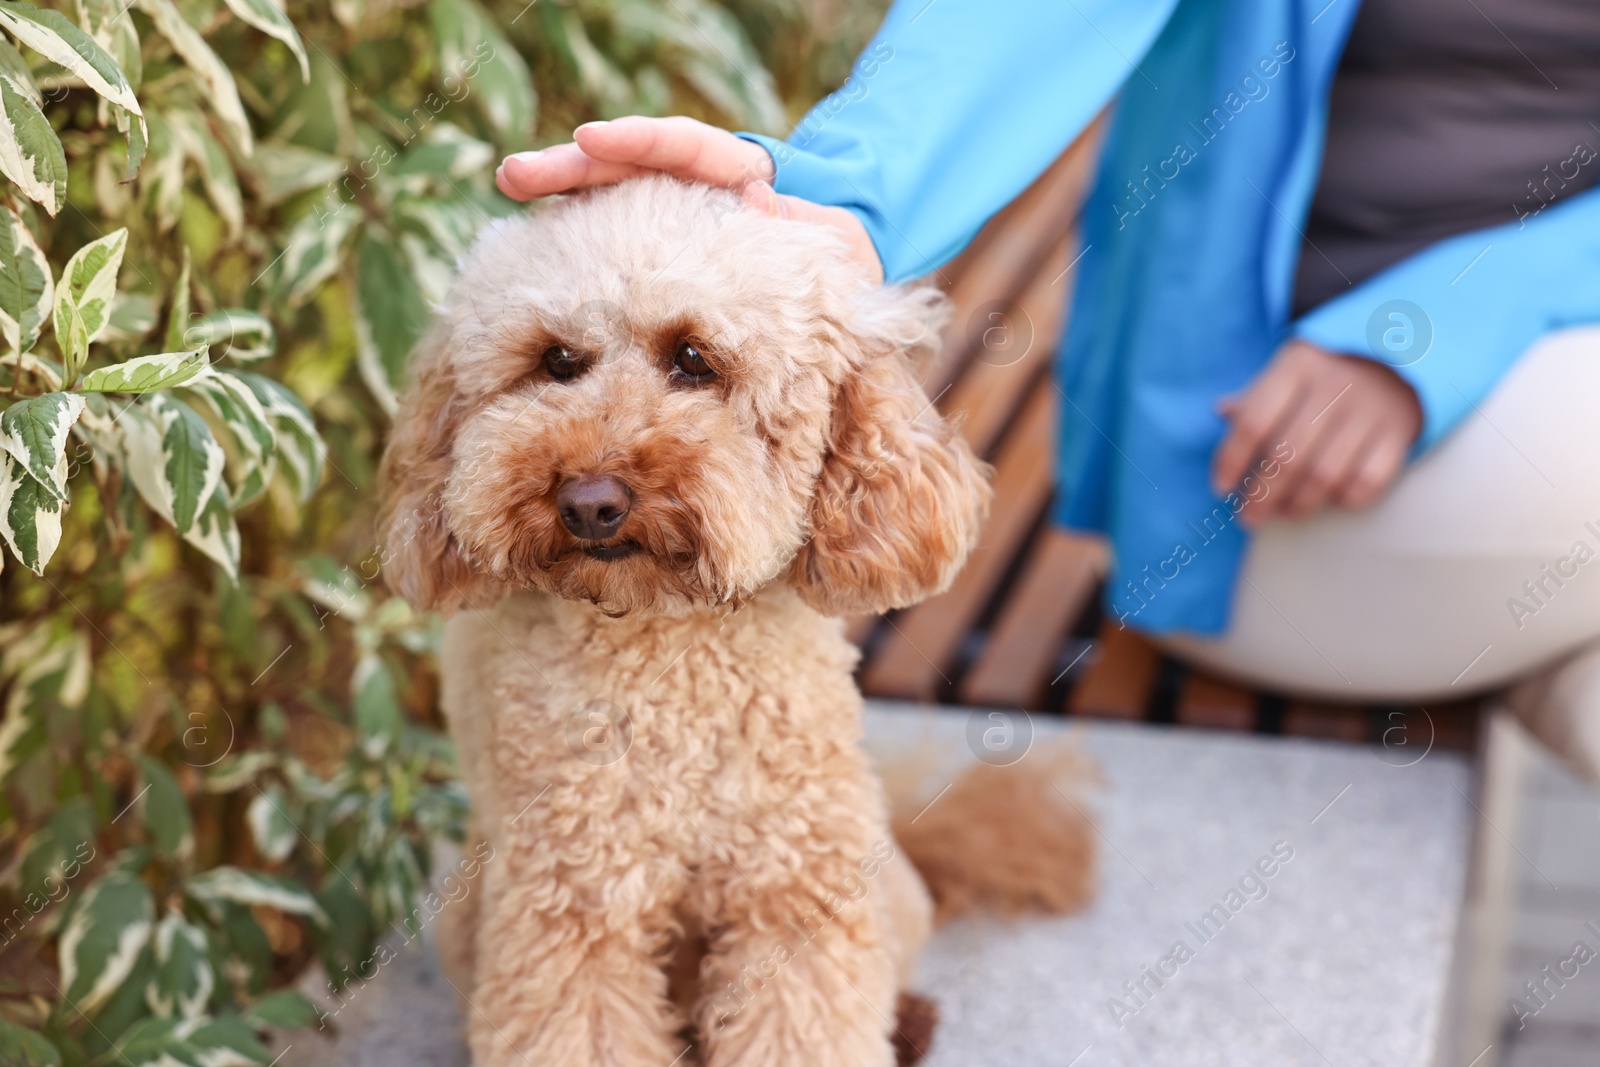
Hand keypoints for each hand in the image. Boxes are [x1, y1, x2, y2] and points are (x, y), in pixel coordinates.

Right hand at [495, 115, 881, 280]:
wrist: (843, 265)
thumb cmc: (841, 254)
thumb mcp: (835, 246)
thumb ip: (805, 231)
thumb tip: (758, 208)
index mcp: (743, 172)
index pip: (686, 145)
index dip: (639, 143)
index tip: (592, 139)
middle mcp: (699, 182)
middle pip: (632, 161)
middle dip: (575, 164)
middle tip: (514, 173)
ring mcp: (677, 209)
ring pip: (614, 192)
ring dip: (563, 188)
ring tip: (509, 185)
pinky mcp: (663, 242)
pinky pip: (616, 232)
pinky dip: (579, 234)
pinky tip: (536, 242)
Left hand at [1211, 340, 1421, 524]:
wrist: (1398, 356)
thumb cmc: (1324, 375)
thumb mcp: (1287, 373)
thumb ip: (1255, 398)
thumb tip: (1221, 411)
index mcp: (1297, 368)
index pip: (1254, 422)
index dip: (1231, 460)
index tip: (1220, 488)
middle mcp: (1334, 386)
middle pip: (1287, 456)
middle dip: (1261, 496)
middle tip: (1248, 517)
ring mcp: (1369, 410)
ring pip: (1325, 475)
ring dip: (1299, 504)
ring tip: (1283, 513)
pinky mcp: (1398, 432)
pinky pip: (1368, 480)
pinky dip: (1346, 498)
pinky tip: (1330, 501)